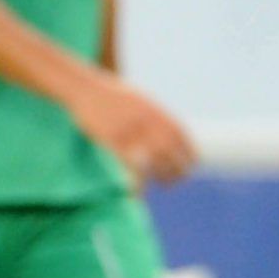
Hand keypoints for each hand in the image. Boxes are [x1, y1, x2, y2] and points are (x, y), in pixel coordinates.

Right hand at [69, 74, 196, 186]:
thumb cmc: (111, 95)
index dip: (190, 152)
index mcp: (155, 110)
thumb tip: (170, 131)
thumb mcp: (140, 99)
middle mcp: (146, 121)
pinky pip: (131, 165)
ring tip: (166, 184)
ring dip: (164, 176)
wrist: (85, 89)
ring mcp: (130, 132)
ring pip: (155, 161)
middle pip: (170, 151)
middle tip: (179, 179)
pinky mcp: (112, 142)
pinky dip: (139, 179)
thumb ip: (155, 115)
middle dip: (179, 169)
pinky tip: (143, 187)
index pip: (181, 135)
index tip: (193, 164)